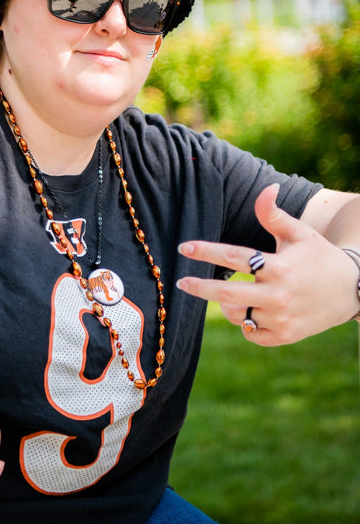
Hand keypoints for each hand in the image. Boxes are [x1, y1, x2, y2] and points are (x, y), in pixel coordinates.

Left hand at [176, 184, 359, 345]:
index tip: (183, 248)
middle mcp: (278, 295)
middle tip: (180, 282)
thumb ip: (274, 214)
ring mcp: (281, 318)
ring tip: (239, 294)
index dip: (206, 251)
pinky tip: (254, 311)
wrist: (352, 291)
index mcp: (279, 266)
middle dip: (199, 287)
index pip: (235, 257)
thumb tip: (267, 187)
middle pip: (227, 294)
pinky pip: (251, 333)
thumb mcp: (299, 233)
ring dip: (230, 304)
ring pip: (238, 314)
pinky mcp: (284, 336)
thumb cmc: (319, 257)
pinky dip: (247, 324)